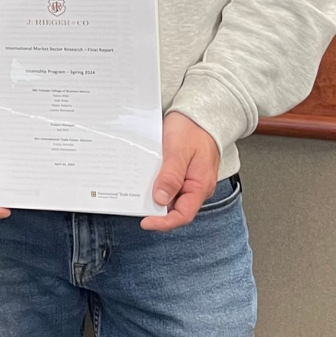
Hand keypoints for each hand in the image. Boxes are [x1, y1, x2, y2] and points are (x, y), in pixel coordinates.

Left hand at [141, 111, 219, 231]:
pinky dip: (155, 185)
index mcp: (200, 185)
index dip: (164, 222)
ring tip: (136, 193)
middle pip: (175, 209)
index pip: (183, 214)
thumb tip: (161, 198)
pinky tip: (144, 181)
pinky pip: (168, 185)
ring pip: (170, 198)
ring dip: (154, 197)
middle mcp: (195, 186)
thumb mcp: (179, 150)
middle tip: (135, 204)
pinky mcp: (181, 173)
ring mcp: (188, 180)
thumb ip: (171, 175)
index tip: (146, 221)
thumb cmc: (192, 129)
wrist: (199, 114)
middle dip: (156, 211)